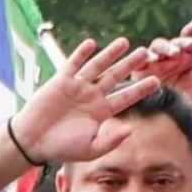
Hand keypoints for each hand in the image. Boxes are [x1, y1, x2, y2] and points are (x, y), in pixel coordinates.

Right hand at [10, 38, 157, 164]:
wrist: (34, 142)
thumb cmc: (63, 148)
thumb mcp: (92, 149)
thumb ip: (111, 140)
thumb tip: (130, 130)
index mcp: (102, 112)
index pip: (126, 97)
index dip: (141, 89)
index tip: (157, 81)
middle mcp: (92, 96)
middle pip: (115, 77)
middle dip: (130, 65)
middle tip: (146, 53)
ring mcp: (77, 87)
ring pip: (97, 67)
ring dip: (110, 54)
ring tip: (125, 42)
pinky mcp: (60, 82)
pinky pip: (72, 65)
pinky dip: (81, 54)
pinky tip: (92, 43)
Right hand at [133, 23, 191, 113]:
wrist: (171, 126)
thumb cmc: (188, 108)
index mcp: (184, 61)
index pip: (187, 41)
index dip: (191, 31)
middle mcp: (169, 61)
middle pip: (171, 43)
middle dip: (179, 42)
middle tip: (188, 47)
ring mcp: (154, 66)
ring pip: (156, 48)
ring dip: (164, 48)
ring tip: (173, 55)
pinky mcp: (140, 73)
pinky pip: (140, 61)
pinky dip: (144, 57)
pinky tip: (152, 59)